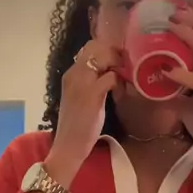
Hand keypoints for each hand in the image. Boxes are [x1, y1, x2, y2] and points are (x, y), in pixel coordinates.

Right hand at [45, 41, 119, 186]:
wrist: (69, 146)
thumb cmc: (77, 125)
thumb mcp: (83, 98)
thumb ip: (92, 83)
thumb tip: (109, 73)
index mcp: (71, 73)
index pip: (89, 48)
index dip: (107, 50)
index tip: (119, 61)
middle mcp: (74, 73)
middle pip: (96, 47)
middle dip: (114, 53)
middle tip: (124, 68)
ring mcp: (82, 82)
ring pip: (103, 57)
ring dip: (117, 65)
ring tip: (122, 80)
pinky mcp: (91, 94)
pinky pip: (111, 77)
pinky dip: (119, 82)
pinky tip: (120, 94)